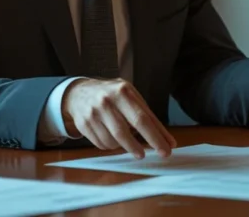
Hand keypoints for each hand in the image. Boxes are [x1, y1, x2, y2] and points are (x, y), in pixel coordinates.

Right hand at [62, 78, 176, 158]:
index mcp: (123, 92)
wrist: (79, 93)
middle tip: (145, 155)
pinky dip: (111, 146)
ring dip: (123, 146)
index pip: (142, 118)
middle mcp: (106, 101)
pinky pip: (101, 145)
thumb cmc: (114, 96)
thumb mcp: (132, 98)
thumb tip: (168, 141)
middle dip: (137, 147)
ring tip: (126, 140)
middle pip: (124, 131)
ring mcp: (93, 113)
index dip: (155, 136)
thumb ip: (150, 117)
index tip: (166, 149)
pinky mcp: (83, 125)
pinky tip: (112, 138)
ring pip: (112, 141)